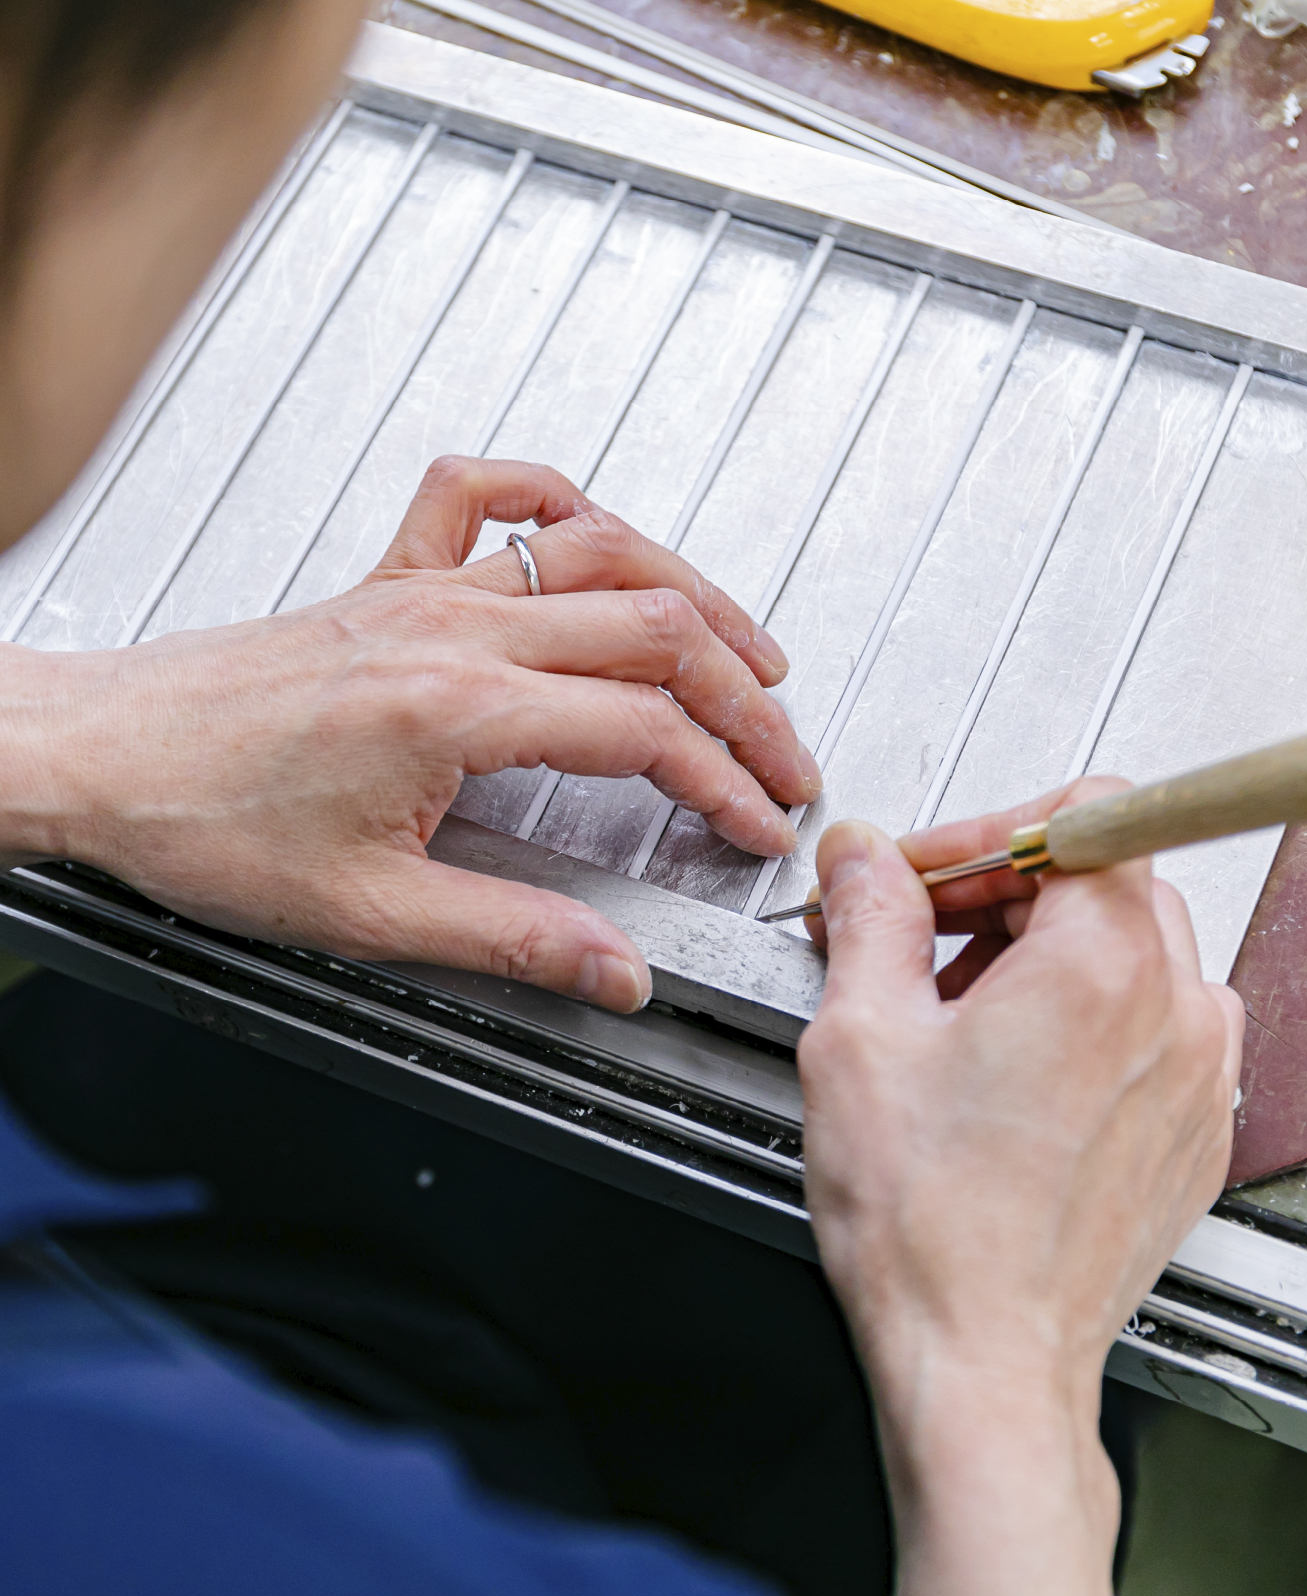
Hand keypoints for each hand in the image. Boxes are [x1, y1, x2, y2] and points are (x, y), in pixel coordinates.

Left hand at [0, 458, 819, 1012]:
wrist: (99, 757)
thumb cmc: (203, 821)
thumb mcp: (370, 910)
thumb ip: (513, 936)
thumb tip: (615, 971)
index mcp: (457, 709)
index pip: (644, 730)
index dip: (725, 779)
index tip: (759, 820)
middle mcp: (453, 628)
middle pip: (654, 628)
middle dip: (746, 695)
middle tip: (787, 751)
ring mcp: (424, 589)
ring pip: (600, 551)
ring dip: (693, 595)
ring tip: (751, 647)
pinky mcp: (391, 579)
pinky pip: (486, 494)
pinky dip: (556, 498)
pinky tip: (592, 526)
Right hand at [797, 782, 1242, 1595]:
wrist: (984, 1358)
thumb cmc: (931, 1225)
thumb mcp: (859, 1036)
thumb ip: (870, 913)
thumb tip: (863, 855)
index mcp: (1102, 964)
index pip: (1079, 815)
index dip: (984, 835)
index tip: (927, 877)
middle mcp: (1176, 1011)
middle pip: (1101, 882)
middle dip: (1000, 897)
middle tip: (917, 941)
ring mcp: (1200, 1075)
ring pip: (1128, 954)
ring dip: (1040, 958)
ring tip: (953, 1019)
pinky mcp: (1195, 1130)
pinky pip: (1150, 1029)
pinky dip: (1082, 1023)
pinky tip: (1005, 1075)